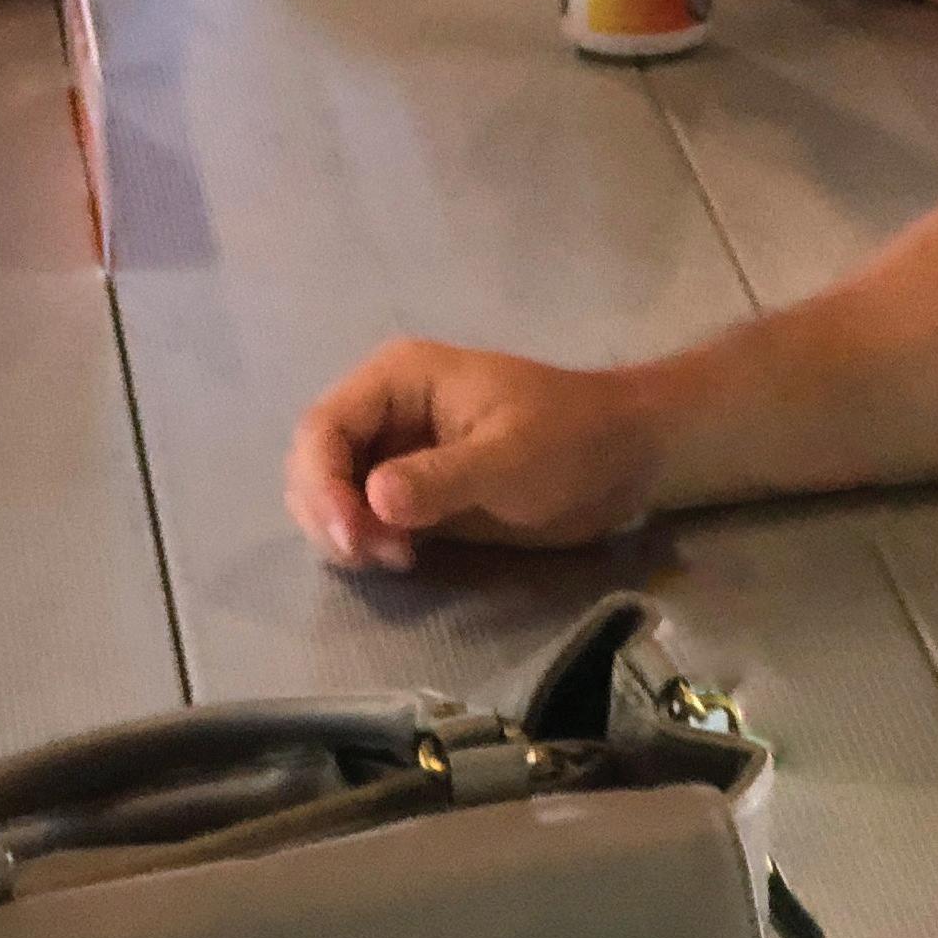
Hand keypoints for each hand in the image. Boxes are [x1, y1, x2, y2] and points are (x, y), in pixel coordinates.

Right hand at [285, 340, 670, 570]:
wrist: (623, 459)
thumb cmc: (571, 439)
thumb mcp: (510, 457)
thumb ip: (441, 478)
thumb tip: (373, 500)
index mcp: (398, 379)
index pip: (323, 427)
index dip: (321, 484)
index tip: (352, 540)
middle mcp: (385, 411)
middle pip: (314, 461)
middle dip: (328, 512)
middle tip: (374, 557)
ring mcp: (396, 452)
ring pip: (330, 493)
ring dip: (343, 532)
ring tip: (396, 558)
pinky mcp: (414, 492)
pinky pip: (362, 517)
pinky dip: (364, 543)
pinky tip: (401, 559)